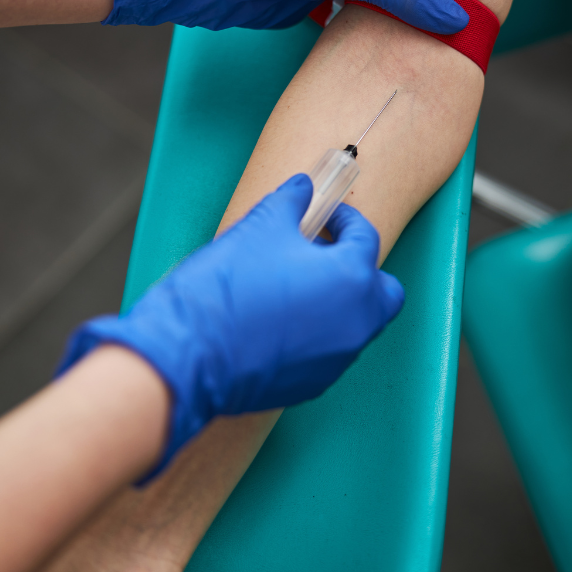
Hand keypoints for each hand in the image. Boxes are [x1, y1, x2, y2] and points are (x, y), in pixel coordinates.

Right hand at [56, 175, 404, 475]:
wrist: (189, 357)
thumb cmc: (227, 289)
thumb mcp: (261, 227)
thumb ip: (293, 202)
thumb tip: (305, 187)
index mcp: (353, 279)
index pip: (366, 238)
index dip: (344, 219)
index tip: (324, 214)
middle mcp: (357, 322)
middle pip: (382, 291)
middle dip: (360, 268)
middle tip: (324, 254)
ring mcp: (339, 357)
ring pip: (358, 322)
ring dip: (340, 300)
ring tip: (297, 284)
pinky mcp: (315, 383)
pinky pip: (331, 349)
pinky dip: (320, 331)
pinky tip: (281, 319)